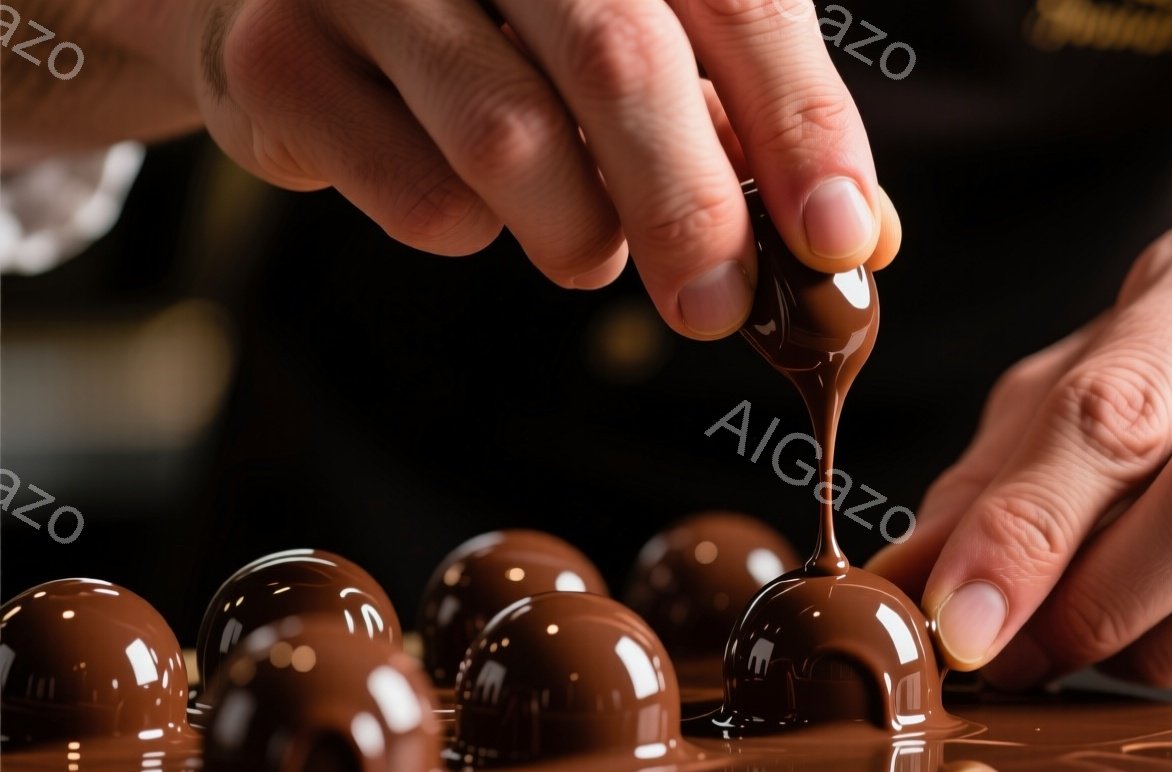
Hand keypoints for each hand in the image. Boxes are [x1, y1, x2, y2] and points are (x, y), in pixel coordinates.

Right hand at [171, 0, 900, 336]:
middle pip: (622, 61)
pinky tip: (470, 202)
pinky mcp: (278, 54)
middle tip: (716, 309)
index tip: (839, 241)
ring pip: (512, 137)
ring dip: (576, 230)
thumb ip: (747, 126)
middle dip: (690, 207)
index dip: (801, 126)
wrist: (298, 0)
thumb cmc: (510, 29)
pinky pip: (416, 193)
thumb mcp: (644, 49)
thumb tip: (861, 238)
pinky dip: (470, 232)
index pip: (739, 2)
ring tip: (588, 245)